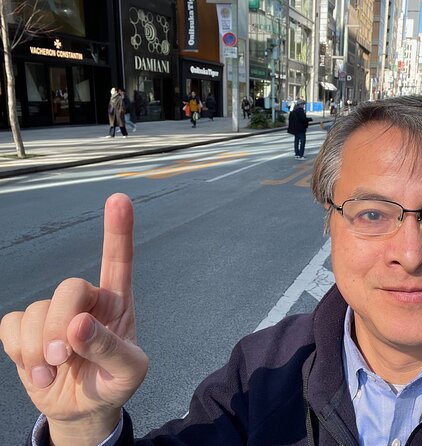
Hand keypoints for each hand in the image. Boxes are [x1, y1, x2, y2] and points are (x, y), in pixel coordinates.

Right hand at [0, 193, 147, 444]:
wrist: (84, 408)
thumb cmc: (114, 381)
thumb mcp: (129, 371)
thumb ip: (110, 348)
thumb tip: (78, 325)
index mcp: (118, 303)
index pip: (118, 260)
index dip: (118, 230)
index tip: (119, 199)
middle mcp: (86, 300)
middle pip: (69, 287)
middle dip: (62, 323)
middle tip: (65, 357)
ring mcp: (54, 312)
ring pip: (36, 310)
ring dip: (41, 348)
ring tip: (55, 370)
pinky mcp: (27, 328)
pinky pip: (11, 324)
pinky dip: (20, 351)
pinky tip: (38, 370)